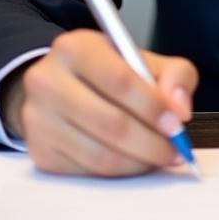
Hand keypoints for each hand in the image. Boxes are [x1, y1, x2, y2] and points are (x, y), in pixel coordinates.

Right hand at [0, 29, 197, 176]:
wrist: (62, 84)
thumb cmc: (109, 71)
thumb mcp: (143, 58)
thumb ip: (174, 74)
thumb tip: (179, 108)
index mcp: (76, 47)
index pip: (120, 81)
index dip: (153, 106)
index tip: (178, 123)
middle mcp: (48, 81)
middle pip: (110, 123)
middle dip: (151, 142)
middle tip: (176, 149)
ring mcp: (38, 119)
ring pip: (99, 155)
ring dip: (139, 162)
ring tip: (161, 156)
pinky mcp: (39, 151)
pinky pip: (87, 171)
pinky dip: (119, 171)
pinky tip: (135, 160)